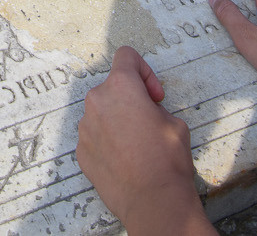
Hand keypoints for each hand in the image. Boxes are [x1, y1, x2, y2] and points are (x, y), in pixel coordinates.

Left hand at [77, 47, 211, 235]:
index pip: (126, 56)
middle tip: (149, 122)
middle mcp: (97, 102)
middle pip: (113, 88)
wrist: (152, 201)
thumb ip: (154, 106)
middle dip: (131, 100)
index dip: (145, 71)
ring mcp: (86, 127)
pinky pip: (95, 135)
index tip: (153, 95)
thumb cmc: (167, 161)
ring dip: (118, 121)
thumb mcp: (175, 123)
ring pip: (103, 112)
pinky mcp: (81, 151)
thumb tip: (145, 111)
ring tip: (138, 145)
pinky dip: (108, 141)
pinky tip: (126, 159)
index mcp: (121, 87)